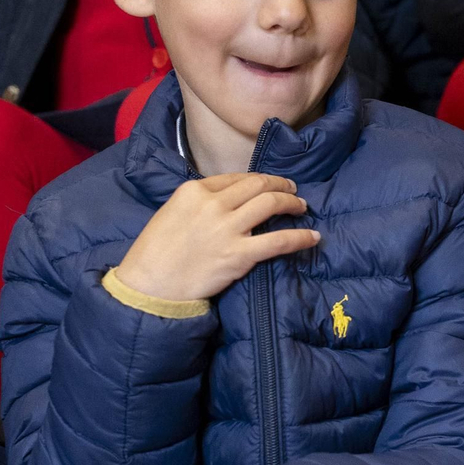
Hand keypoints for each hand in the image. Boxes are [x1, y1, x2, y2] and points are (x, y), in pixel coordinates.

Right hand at [114, 173, 317, 302]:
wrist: (149, 286)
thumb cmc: (155, 254)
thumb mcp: (170, 213)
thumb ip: (198, 203)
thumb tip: (225, 200)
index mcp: (193, 191)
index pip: (235, 178)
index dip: (258, 179)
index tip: (268, 184)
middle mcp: (213, 204)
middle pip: (258, 185)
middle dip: (280, 184)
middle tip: (292, 188)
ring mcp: (228, 228)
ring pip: (271, 203)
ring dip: (292, 202)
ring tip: (301, 206)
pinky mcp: (240, 254)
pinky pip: (280, 240)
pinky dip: (301, 237)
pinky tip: (313, 237)